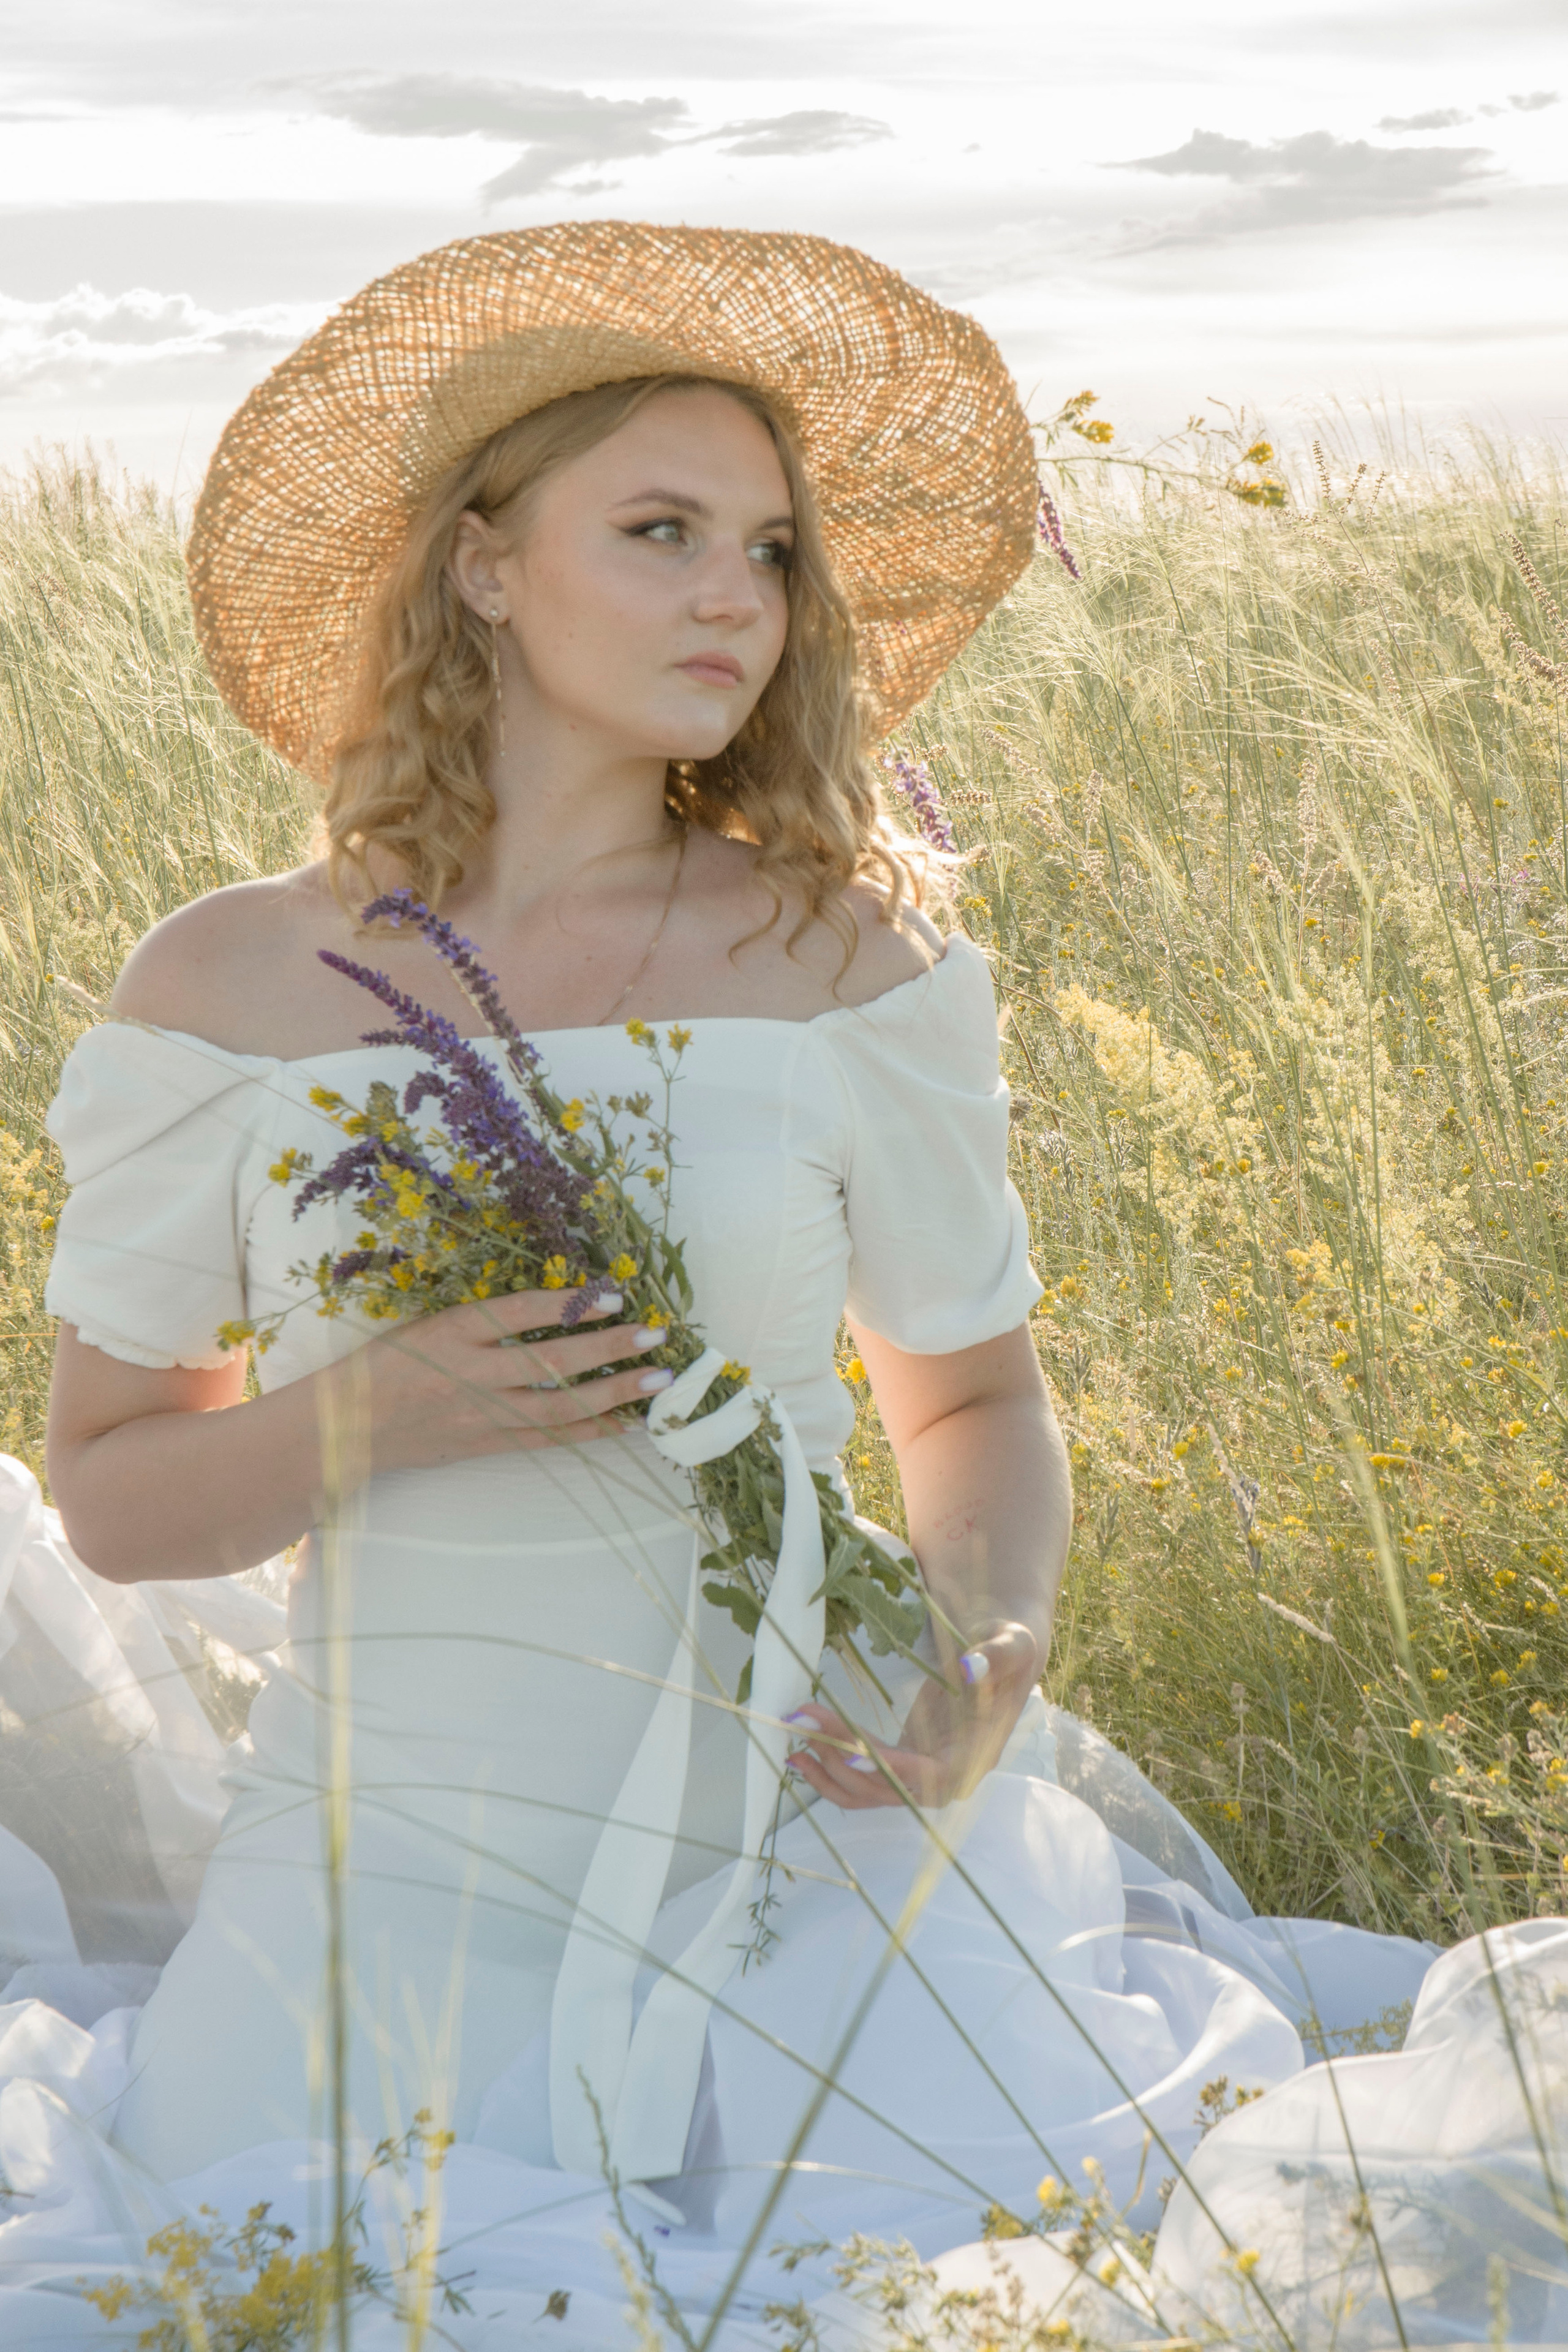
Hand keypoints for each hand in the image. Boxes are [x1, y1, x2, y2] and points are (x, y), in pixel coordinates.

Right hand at [355, 1288, 672, 1474]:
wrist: (345, 1427)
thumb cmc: (385, 1365)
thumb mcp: (426, 1324)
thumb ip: (483, 1321)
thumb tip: (556, 1307)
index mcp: (452, 1331)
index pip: (522, 1312)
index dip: (571, 1304)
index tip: (614, 1295)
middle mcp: (470, 1374)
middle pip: (552, 1361)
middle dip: (609, 1348)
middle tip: (654, 1335)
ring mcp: (481, 1415)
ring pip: (558, 1407)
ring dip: (613, 1394)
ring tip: (656, 1381)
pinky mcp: (485, 1445)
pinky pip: (547, 1440)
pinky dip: (589, 1431)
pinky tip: (626, 1423)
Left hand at [784, 1621, 1040, 1809]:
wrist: (999, 1658)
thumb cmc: (1007, 1650)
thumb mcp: (1013, 1644)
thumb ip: (997, 1656)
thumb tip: (971, 1667)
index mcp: (976, 1756)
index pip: (932, 1776)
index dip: (892, 1770)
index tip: (851, 1753)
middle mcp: (947, 1777)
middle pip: (889, 1785)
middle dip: (842, 1760)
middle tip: (801, 1722)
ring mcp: (921, 1775)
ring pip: (869, 1790)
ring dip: (828, 1770)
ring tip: (792, 1737)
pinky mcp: (902, 1764)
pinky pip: (864, 1781)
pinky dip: (831, 1773)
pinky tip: (801, 1754)